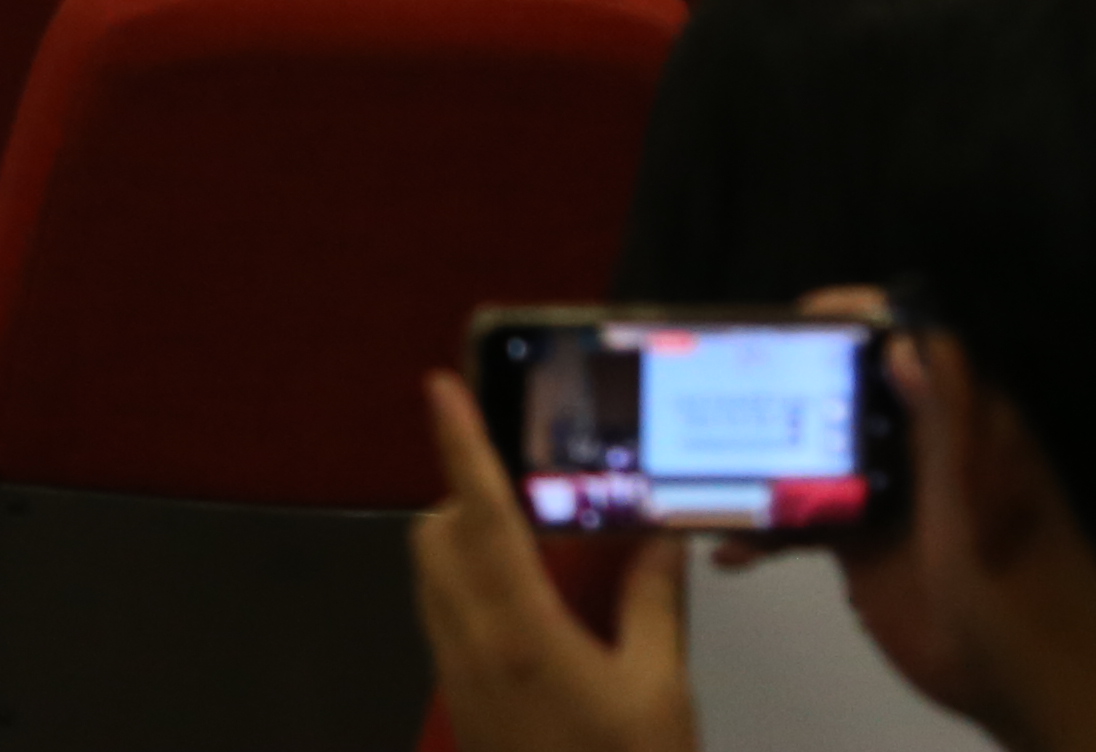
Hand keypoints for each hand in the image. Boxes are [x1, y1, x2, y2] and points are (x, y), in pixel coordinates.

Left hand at [413, 375, 695, 751]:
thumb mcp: (660, 691)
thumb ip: (654, 604)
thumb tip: (659, 537)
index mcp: (518, 631)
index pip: (479, 514)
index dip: (460, 446)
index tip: (440, 388)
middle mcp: (470, 646)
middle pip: (437, 539)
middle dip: (466, 500)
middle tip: (528, 490)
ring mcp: (458, 678)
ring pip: (435, 580)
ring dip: (467, 547)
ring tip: (538, 544)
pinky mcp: (462, 706)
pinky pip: (448, 623)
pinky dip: (474, 593)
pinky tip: (536, 609)